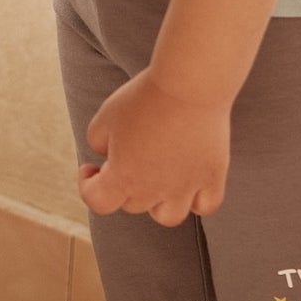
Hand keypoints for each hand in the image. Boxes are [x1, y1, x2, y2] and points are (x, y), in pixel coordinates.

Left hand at [78, 68, 230, 225]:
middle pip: (132, 204)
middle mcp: (154, 191)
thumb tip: (108, 156)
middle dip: (122, 183)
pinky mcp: (212, 177)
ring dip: (157, 202)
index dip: (87, 185)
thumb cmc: (144, 98)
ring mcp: (186, 188)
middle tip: (126, 153)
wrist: (188, 85)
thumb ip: (98, 142)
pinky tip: (189, 180)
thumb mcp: (105, 116)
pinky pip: (205, 205)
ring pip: (168, 216)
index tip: (91, 167)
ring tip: (156, 176)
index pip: (97, 201)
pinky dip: (196, 200)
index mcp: (123, 178)